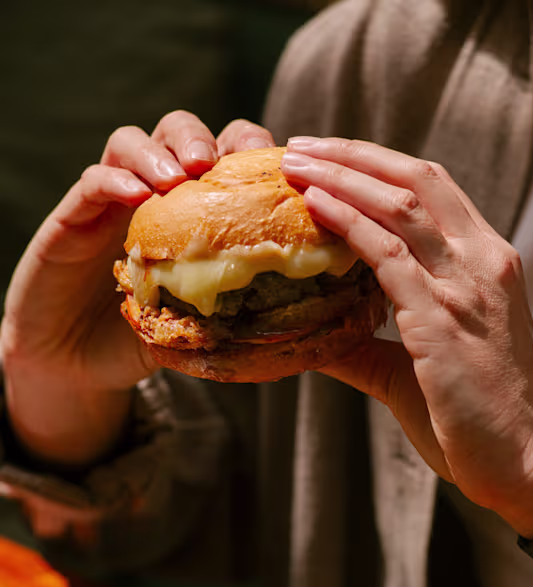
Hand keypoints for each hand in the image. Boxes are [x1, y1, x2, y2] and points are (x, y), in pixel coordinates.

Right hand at [1, 113, 273, 467]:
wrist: (76, 364)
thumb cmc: (145, 344)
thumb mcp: (204, 330)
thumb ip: (245, 313)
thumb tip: (318, 318)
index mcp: (190, 213)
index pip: (225, 159)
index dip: (252, 154)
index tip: (277, 172)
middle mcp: (151, 196)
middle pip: (180, 133)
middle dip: (206, 138)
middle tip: (220, 163)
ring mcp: (110, 202)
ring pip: (132, 142)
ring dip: (160, 150)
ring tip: (180, 174)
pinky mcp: (72, 217)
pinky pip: (93, 181)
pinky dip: (115, 179)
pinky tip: (135, 194)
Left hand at [281, 137, 532, 537]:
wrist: (524, 463)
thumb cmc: (478, 420)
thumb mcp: (420, 368)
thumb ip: (368, 345)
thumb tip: (314, 336)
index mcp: (486, 264)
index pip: (433, 190)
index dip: (378, 166)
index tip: (330, 158)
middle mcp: (483, 261)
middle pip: (416, 179)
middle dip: (353, 156)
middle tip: (300, 148)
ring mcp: (466, 287)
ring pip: (400, 206)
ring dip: (342, 178)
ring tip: (295, 165)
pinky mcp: (443, 320)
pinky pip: (389, 255)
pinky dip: (350, 224)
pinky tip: (316, 208)